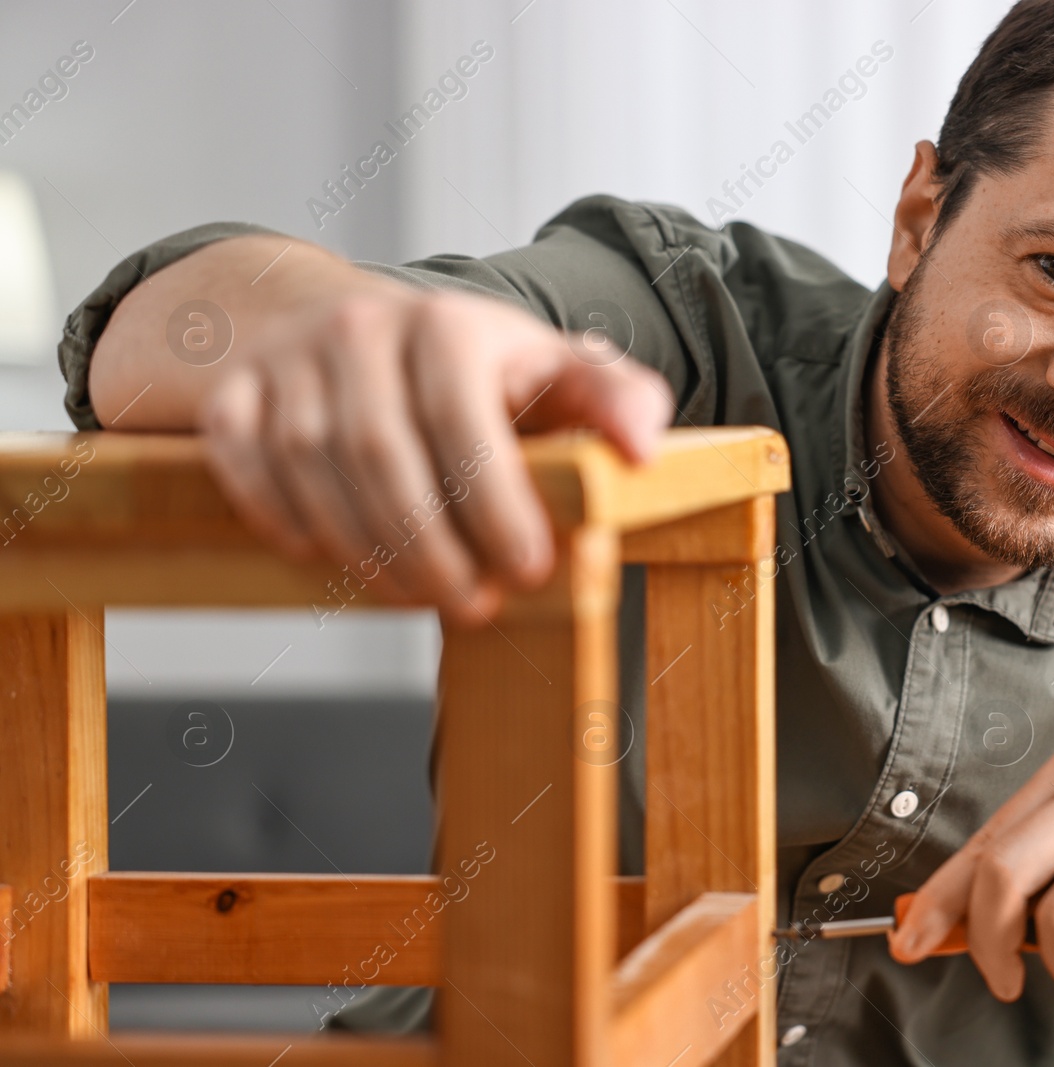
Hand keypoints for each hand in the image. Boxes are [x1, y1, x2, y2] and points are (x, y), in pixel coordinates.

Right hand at [197, 286, 673, 622]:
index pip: (464, 424)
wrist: (363, 326)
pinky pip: (239, 460)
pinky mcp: (233, 387)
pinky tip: (321, 555)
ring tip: (415, 595)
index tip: (527, 568)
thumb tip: (642, 450)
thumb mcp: (555, 372)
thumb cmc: (477, 369)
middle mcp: (361, 328)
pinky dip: (277, 516)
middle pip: (381, 456)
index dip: (495, 506)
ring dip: (363, 550)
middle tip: (470, 604)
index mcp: (448, 325)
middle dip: (428, 547)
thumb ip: (611, 401)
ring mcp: (289, 356)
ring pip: (309, 466)